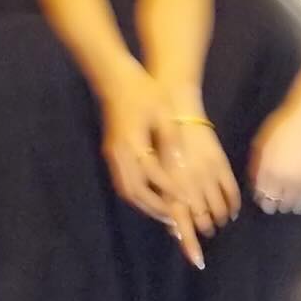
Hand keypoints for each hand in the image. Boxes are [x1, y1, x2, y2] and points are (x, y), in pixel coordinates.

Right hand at [101, 64, 206, 266]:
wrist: (114, 79)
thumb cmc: (143, 91)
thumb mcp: (162, 110)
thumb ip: (171, 139)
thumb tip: (182, 165)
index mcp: (133, 143)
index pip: (154, 175)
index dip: (171, 190)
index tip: (188, 203)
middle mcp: (120, 154)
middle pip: (136, 192)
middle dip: (157, 208)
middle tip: (177, 221)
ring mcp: (113, 155)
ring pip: (127, 191)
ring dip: (146, 206)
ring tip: (167, 216)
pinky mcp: (112, 154)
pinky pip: (124, 183)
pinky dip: (138, 196)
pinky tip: (153, 199)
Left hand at [156, 115, 240, 240]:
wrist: (176, 112)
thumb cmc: (160, 143)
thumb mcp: (157, 173)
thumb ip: (168, 202)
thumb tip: (175, 229)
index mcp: (171, 190)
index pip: (183, 225)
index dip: (190, 245)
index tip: (199, 262)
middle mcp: (190, 187)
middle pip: (203, 219)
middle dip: (204, 228)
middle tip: (207, 229)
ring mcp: (207, 177)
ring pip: (218, 208)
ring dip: (219, 218)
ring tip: (218, 220)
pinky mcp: (221, 165)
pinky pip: (231, 191)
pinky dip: (232, 204)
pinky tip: (232, 210)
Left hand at [250, 94, 300, 213]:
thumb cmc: (284, 125)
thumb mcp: (262, 143)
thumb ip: (257, 167)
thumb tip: (256, 186)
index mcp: (271, 173)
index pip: (264, 200)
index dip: (263, 199)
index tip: (265, 194)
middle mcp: (289, 183)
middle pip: (280, 207)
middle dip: (277, 201)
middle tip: (279, 191)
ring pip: (297, 207)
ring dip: (293, 201)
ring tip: (293, 189)